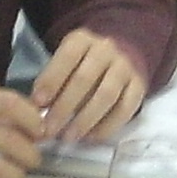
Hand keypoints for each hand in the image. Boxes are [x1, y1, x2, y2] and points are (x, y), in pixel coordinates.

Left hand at [30, 28, 148, 142]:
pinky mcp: (139, 86)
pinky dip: (107, 126)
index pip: (67, 57)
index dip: (52, 80)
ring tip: (69, 137)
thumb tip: (37, 109)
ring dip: (85, 120)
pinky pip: (125, 109)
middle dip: (64, 107)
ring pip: (106, 96)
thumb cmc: (83, 62)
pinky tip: (91, 137)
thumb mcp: (65, 60)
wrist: (122, 52)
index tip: (38, 103)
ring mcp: (125, 67)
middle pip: (84, 79)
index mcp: (83, 40)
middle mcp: (106, 50)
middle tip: (50, 129)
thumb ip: (52, 79)